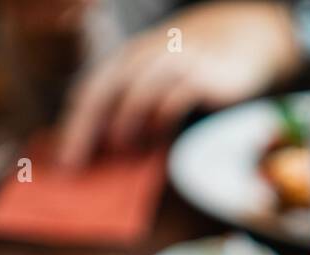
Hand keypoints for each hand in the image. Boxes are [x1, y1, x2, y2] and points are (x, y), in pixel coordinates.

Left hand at [57, 2, 301, 166]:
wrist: (244, 39)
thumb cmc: (194, 71)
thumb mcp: (159, 79)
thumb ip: (135, 106)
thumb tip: (109, 154)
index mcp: (129, 60)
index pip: (92, 91)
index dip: (74, 125)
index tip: (65, 161)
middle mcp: (146, 57)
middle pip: (105, 91)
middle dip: (87, 128)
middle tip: (77, 161)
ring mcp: (173, 62)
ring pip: (137, 90)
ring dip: (124, 121)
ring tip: (119, 147)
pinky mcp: (201, 74)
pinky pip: (174, 96)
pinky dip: (161, 118)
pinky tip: (156, 135)